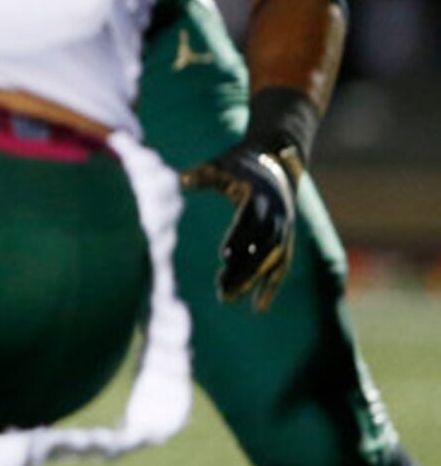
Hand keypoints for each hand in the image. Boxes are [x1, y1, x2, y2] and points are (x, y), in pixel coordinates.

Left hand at [179, 143, 300, 310]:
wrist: (276, 157)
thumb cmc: (238, 163)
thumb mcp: (219, 165)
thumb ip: (201, 175)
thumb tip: (180, 180)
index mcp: (260, 197)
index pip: (249, 221)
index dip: (239, 237)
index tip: (224, 256)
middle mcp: (277, 216)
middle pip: (261, 247)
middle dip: (243, 269)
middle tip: (221, 290)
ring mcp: (284, 229)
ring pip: (270, 261)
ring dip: (252, 281)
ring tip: (227, 298)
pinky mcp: (285, 239)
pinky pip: (281, 267)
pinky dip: (271, 287)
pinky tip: (259, 308)